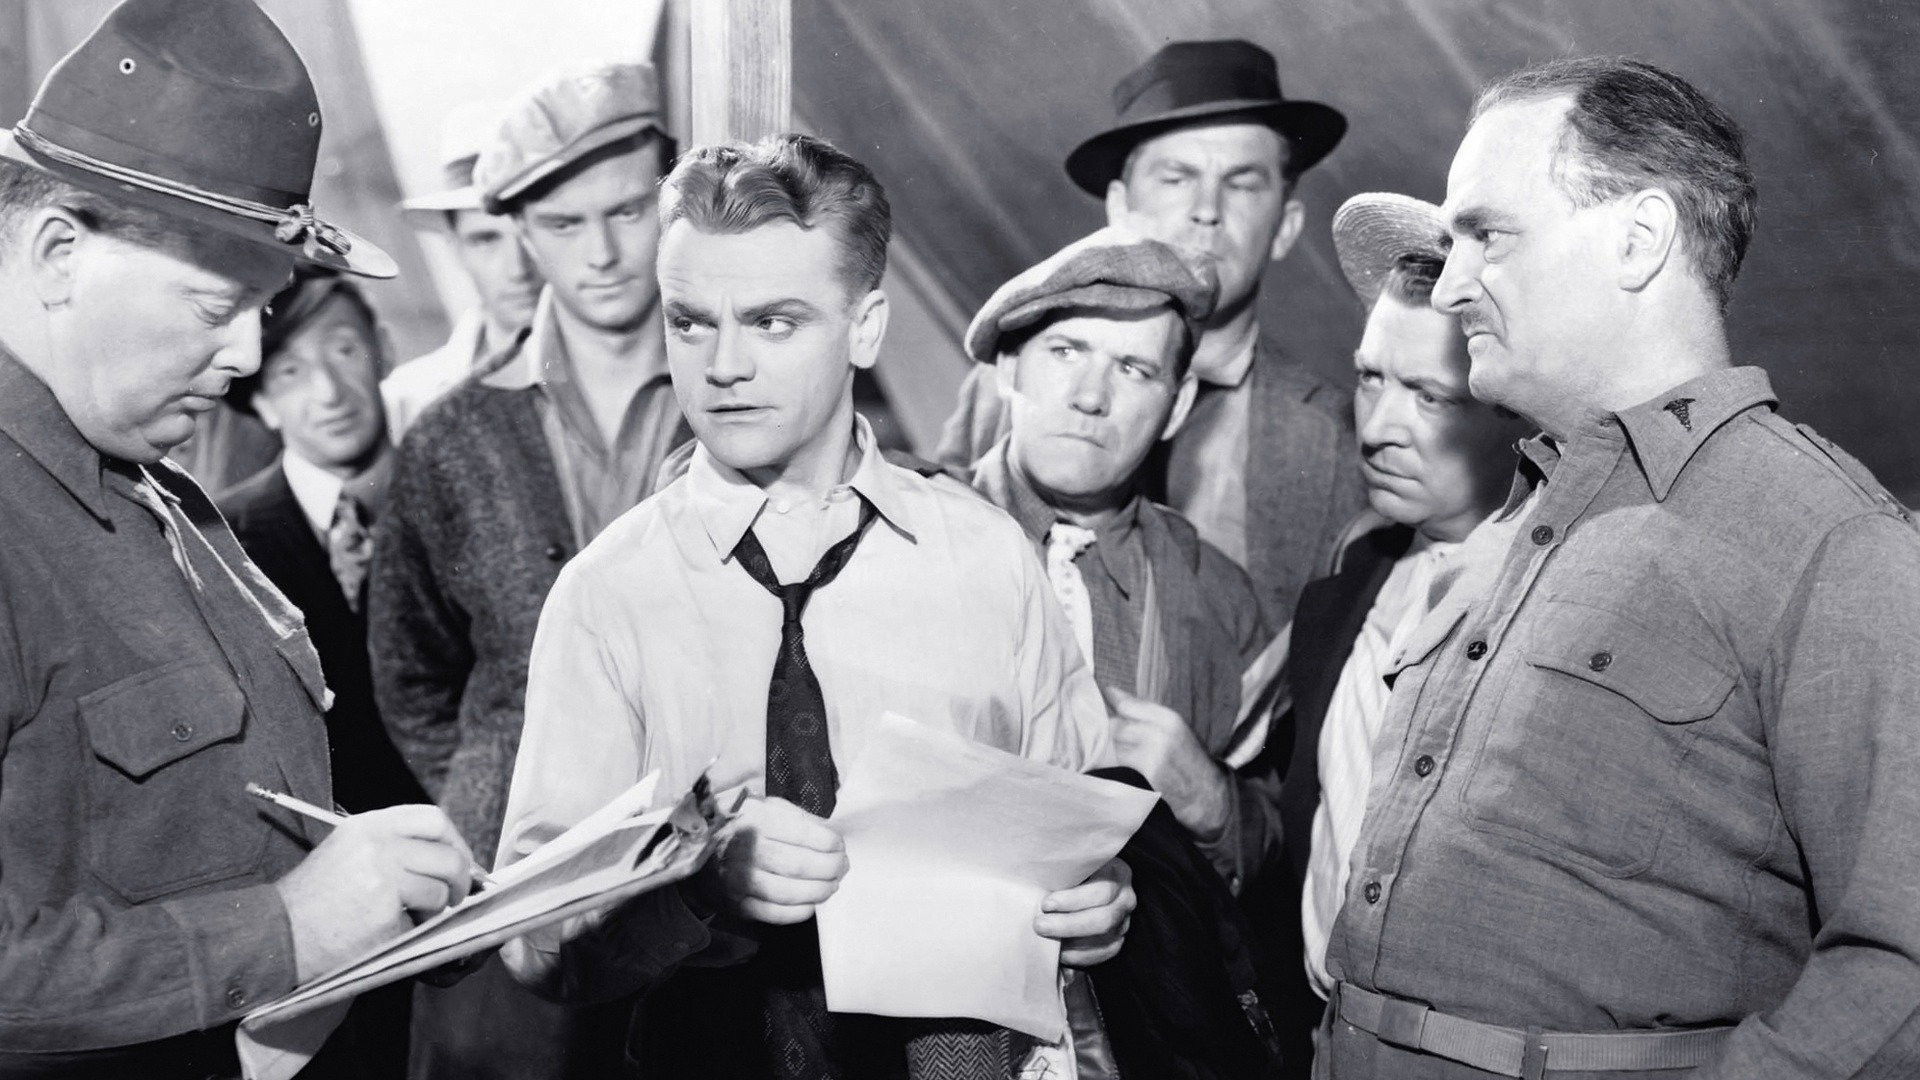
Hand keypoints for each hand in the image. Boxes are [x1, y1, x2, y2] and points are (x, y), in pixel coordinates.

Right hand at [275, 804, 475, 981]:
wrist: (276, 934)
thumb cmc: (314, 897)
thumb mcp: (348, 849)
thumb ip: (393, 844)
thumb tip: (448, 854)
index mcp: (370, 827)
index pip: (434, 820)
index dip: (456, 841)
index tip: (460, 859)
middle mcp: (378, 848)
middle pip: (447, 857)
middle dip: (460, 880)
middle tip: (456, 895)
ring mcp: (382, 882)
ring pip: (439, 892)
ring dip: (437, 909)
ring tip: (417, 916)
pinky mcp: (384, 917)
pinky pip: (420, 923)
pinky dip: (413, 930)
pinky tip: (389, 932)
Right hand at [714, 796, 847, 924]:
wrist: (698, 855)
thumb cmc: (741, 828)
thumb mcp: (765, 808)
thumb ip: (798, 817)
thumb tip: (831, 833)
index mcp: (756, 820)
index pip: (803, 833)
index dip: (829, 843)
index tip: (840, 846)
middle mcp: (746, 850)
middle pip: (800, 865)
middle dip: (830, 868)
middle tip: (842, 867)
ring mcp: (741, 880)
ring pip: (790, 892)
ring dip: (820, 891)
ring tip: (832, 885)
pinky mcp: (739, 905)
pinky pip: (777, 914)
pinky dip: (800, 911)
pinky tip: (812, 902)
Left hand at [1037, 858, 1133, 967]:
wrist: (1084, 884)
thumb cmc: (1072, 871)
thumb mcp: (1071, 863)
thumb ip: (1061, 873)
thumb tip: (1037, 888)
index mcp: (1117, 873)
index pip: (1101, 890)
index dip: (1074, 900)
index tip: (1046, 905)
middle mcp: (1126, 898)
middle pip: (1103, 919)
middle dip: (1068, 925)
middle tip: (1040, 925)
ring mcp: (1124, 921)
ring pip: (1104, 940)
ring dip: (1072, 945)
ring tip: (1046, 941)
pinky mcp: (1118, 940)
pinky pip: (1103, 954)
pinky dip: (1080, 957)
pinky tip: (1060, 953)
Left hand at [1107, 688, 1229, 839]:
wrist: (1205, 793)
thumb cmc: (1188, 759)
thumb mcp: (1175, 729)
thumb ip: (1147, 713)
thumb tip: (1112, 693)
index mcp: (1170, 718)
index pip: (1129, 705)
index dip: (1113, 702)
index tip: (1103, 696)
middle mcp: (1161, 733)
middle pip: (1118, 725)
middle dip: (1110, 729)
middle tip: (1109, 734)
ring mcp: (1154, 754)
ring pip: (1116, 743)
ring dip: (1112, 745)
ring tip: (1117, 749)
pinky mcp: (1147, 773)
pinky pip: (1121, 761)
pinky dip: (1117, 760)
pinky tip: (1121, 763)